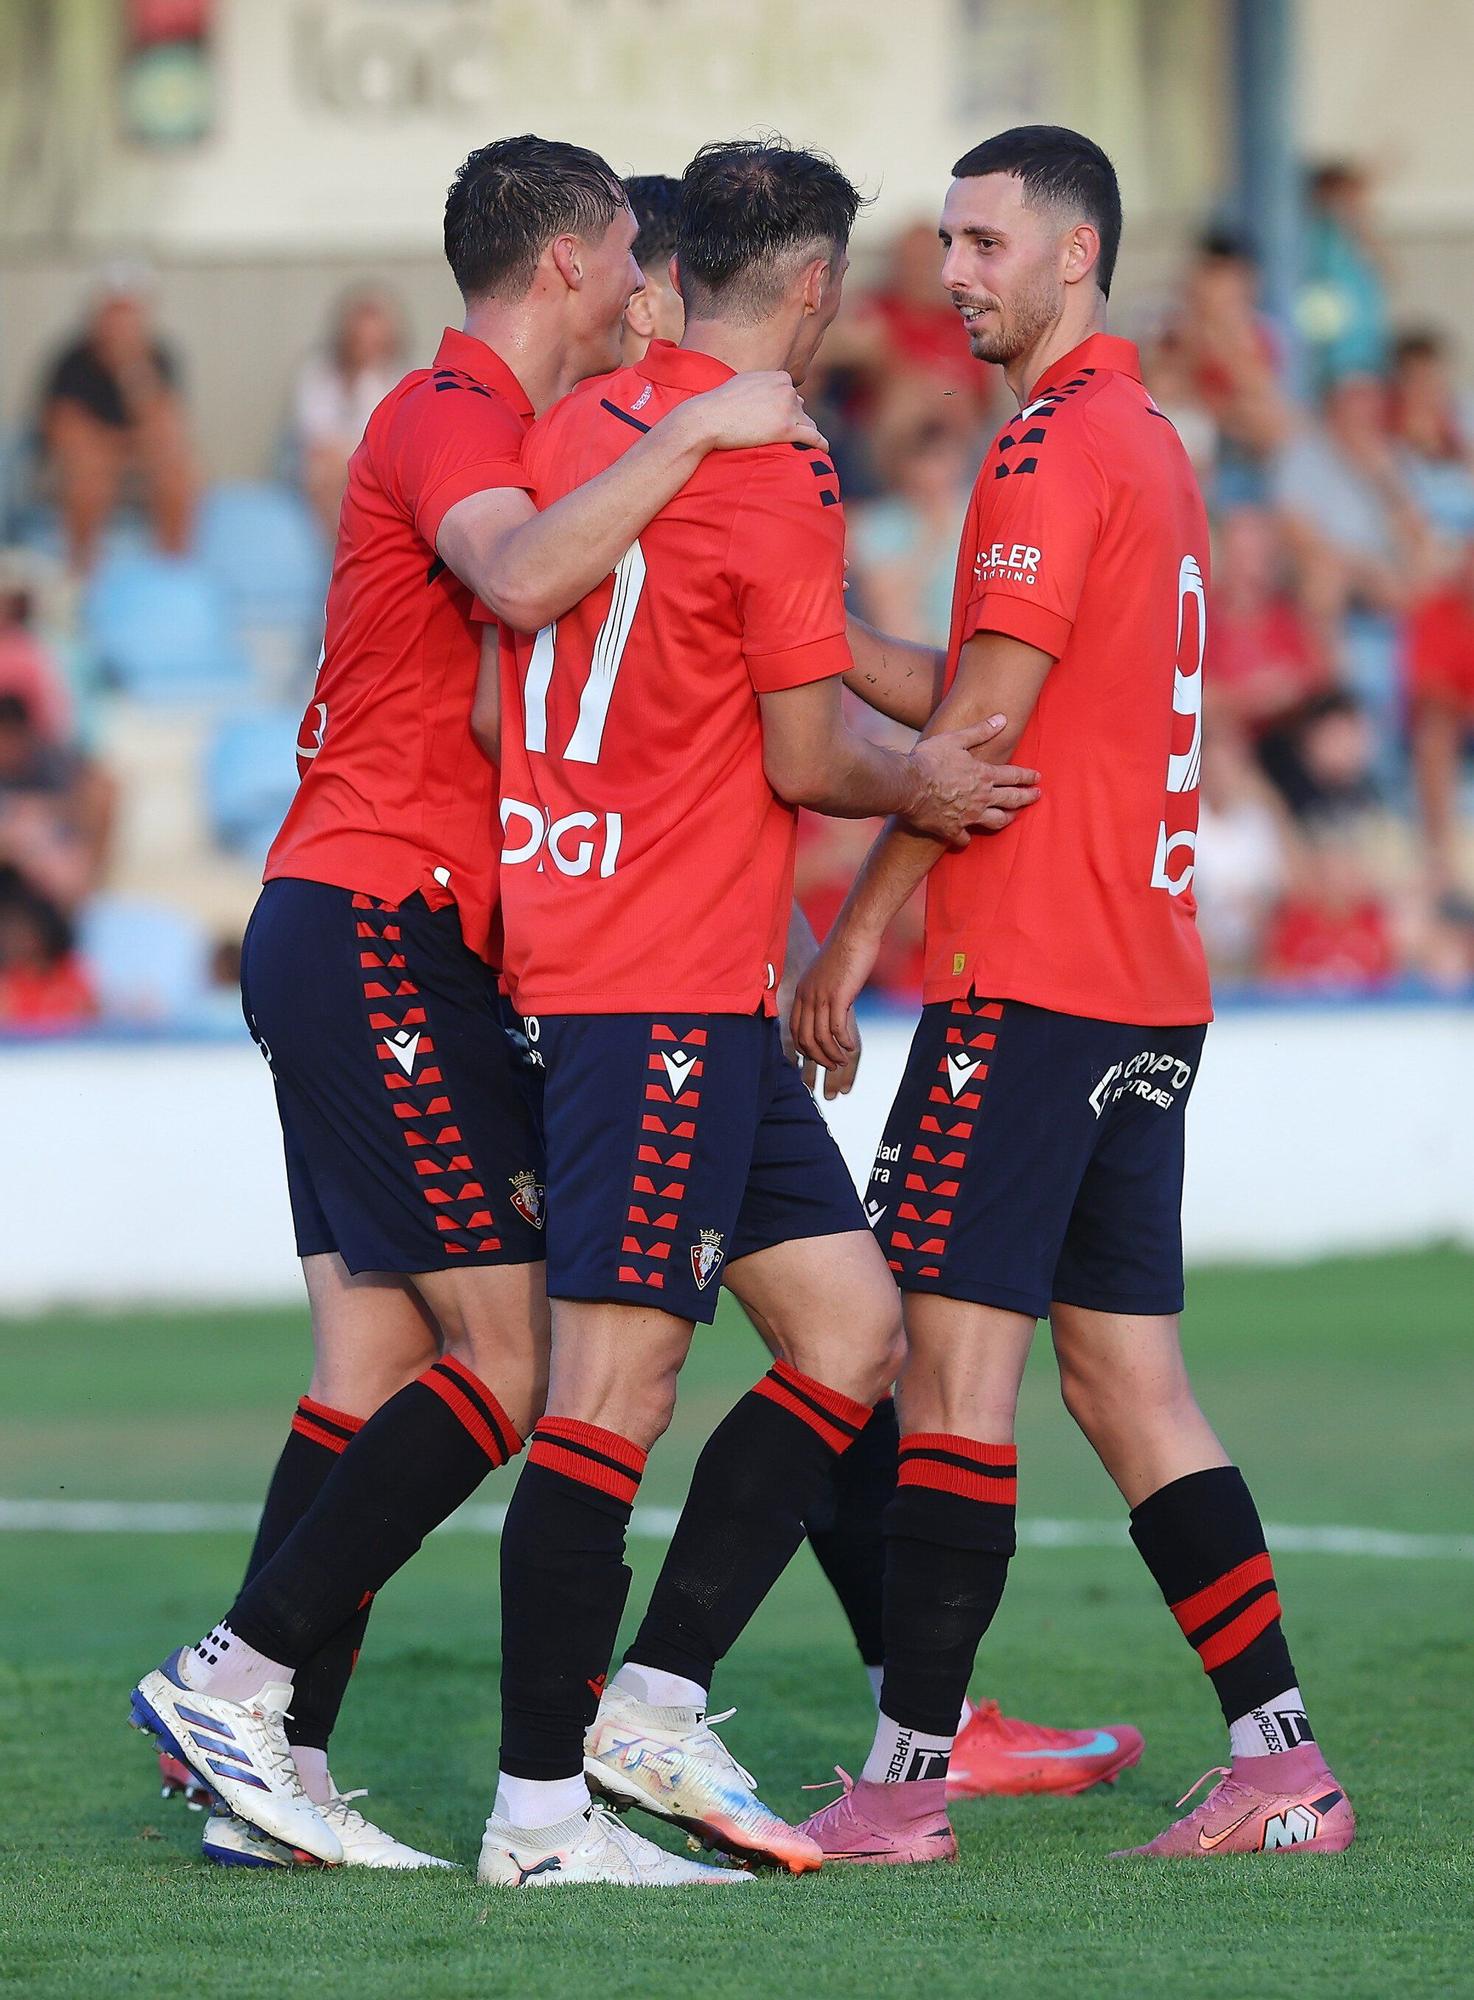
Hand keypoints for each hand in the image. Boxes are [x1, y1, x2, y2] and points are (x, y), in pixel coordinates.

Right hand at [687, 371, 827, 453]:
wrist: (709, 418)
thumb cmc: (721, 403)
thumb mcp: (745, 383)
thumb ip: (762, 384)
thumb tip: (770, 390)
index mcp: (779, 377)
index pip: (792, 394)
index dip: (786, 409)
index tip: (779, 421)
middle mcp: (787, 390)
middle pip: (801, 409)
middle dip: (794, 421)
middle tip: (782, 437)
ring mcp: (788, 409)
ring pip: (808, 423)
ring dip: (805, 434)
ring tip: (804, 447)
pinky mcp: (786, 429)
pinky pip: (813, 437)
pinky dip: (820, 444)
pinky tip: (823, 450)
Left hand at [791, 923, 879, 1072]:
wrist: (855, 931)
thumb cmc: (845, 950)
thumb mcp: (827, 974)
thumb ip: (823, 992)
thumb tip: (829, 1009)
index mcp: (801, 991)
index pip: (794, 1029)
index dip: (804, 1048)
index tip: (817, 1057)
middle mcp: (807, 995)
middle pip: (805, 1038)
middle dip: (817, 1057)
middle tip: (832, 1066)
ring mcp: (821, 996)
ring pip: (821, 1037)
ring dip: (831, 1054)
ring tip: (841, 1061)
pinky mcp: (839, 995)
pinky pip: (836, 1028)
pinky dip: (843, 1042)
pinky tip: (851, 1047)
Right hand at [902, 712, 1040, 847]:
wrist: (908, 786)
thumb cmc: (930, 760)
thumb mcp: (955, 739)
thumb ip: (980, 731)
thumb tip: (1002, 719)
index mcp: (984, 775)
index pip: (1014, 776)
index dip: (1027, 776)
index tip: (1037, 778)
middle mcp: (982, 798)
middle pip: (1012, 800)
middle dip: (1027, 797)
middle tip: (1037, 796)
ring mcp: (968, 816)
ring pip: (996, 821)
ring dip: (1007, 819)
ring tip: (1013, 818)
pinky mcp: (952, 829)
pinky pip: (964, 838)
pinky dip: (966, 838)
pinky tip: (967, 838)